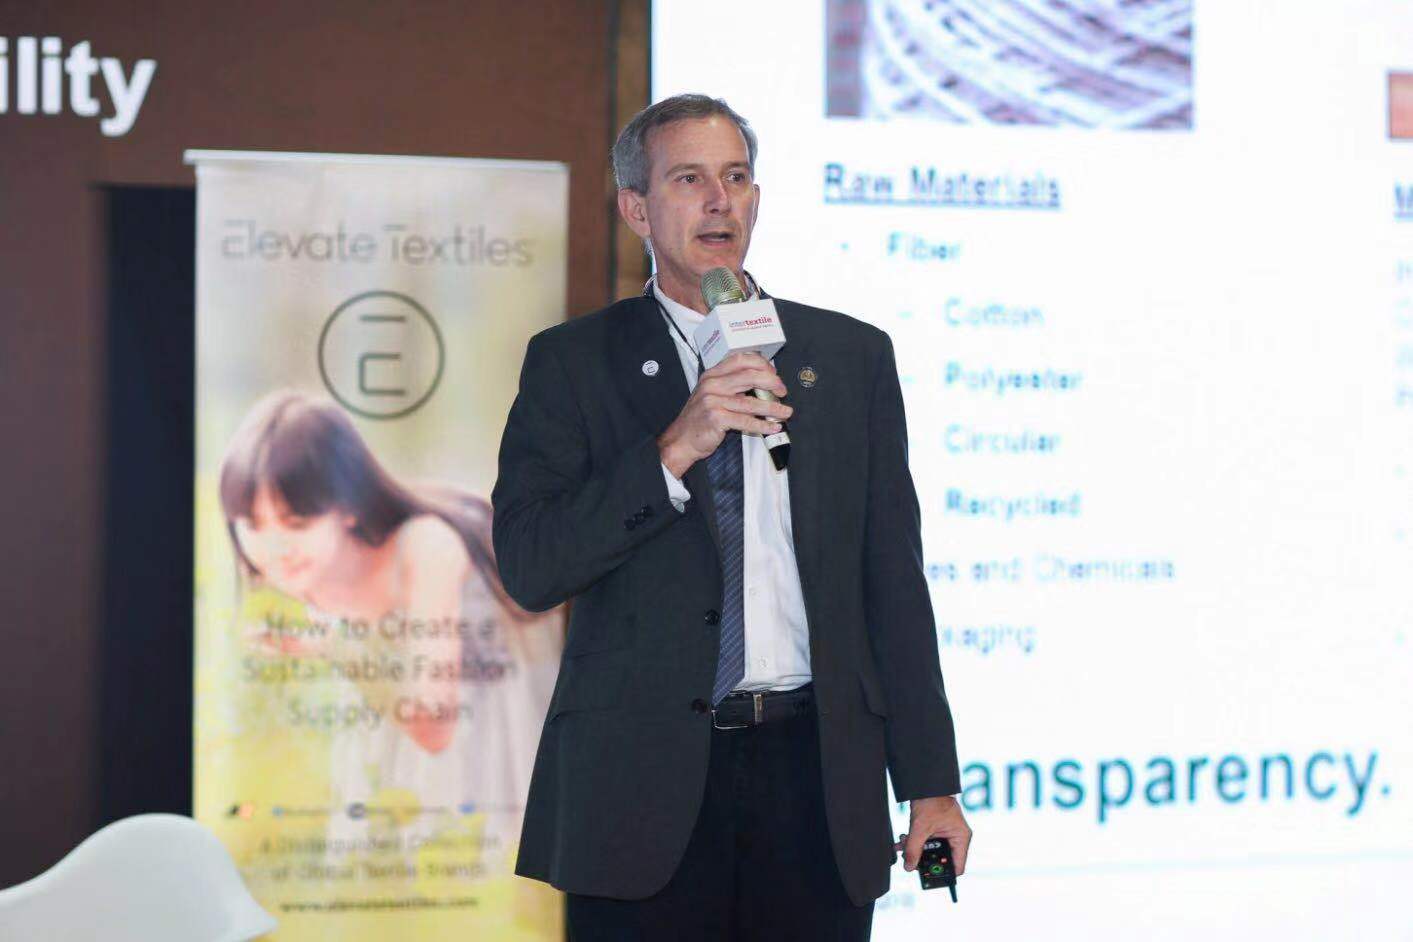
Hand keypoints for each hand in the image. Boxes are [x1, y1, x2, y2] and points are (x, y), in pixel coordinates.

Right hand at [657, 352, 792, 477]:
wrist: (681, 439)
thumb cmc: (700, 418)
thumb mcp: (712, 394)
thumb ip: (732, 386)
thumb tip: (762, 384)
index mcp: (712, 375)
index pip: (741, 360)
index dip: (762, 364)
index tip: (774, 374)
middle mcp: (712, 384)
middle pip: (749, 376)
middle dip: (772, 383)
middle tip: (782, 391)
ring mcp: (713, 401)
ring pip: (750, 402)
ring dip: (772, 408)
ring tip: (785, 412)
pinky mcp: (716, 418)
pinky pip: (745, 421)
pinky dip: (762, 425)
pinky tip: (772, 427)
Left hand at [895, 795, 971, 875]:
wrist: (925, 784)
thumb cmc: (932, 800)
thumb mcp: (920, 827)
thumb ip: (914, 849)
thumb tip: (909, 867)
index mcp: (961, 838)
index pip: (958, 866)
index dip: (945, 874)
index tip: (930, 878)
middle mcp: (955, 838)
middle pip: (942, 859)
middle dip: (925, 860)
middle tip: (910, 860)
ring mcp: (945, 834)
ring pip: (931, 851)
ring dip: (916, 850)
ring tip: (903, 846)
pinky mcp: (935, 830)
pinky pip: (926, 842)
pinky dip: (915, 842)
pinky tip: (902, 841)